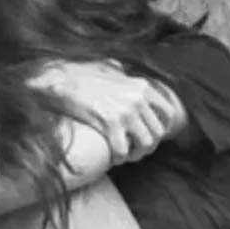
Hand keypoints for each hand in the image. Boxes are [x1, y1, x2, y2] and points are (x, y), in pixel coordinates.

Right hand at [28, 60, 184, 163]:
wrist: (62, 82)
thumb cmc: (83, 77)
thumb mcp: (110, 70)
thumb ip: (122, 73)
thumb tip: (123, 71)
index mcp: (142, 87)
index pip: (168, 113)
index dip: (162, 129)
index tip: (151, 136)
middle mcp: (138, 98)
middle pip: (158, 132)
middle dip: (148, 146)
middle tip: (135, 150)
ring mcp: (126, 112)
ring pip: (145, 144)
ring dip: (136, 154)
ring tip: (125, 155)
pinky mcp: (110, 124)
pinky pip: (123, 150)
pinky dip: (119, 158)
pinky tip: (112, 157)